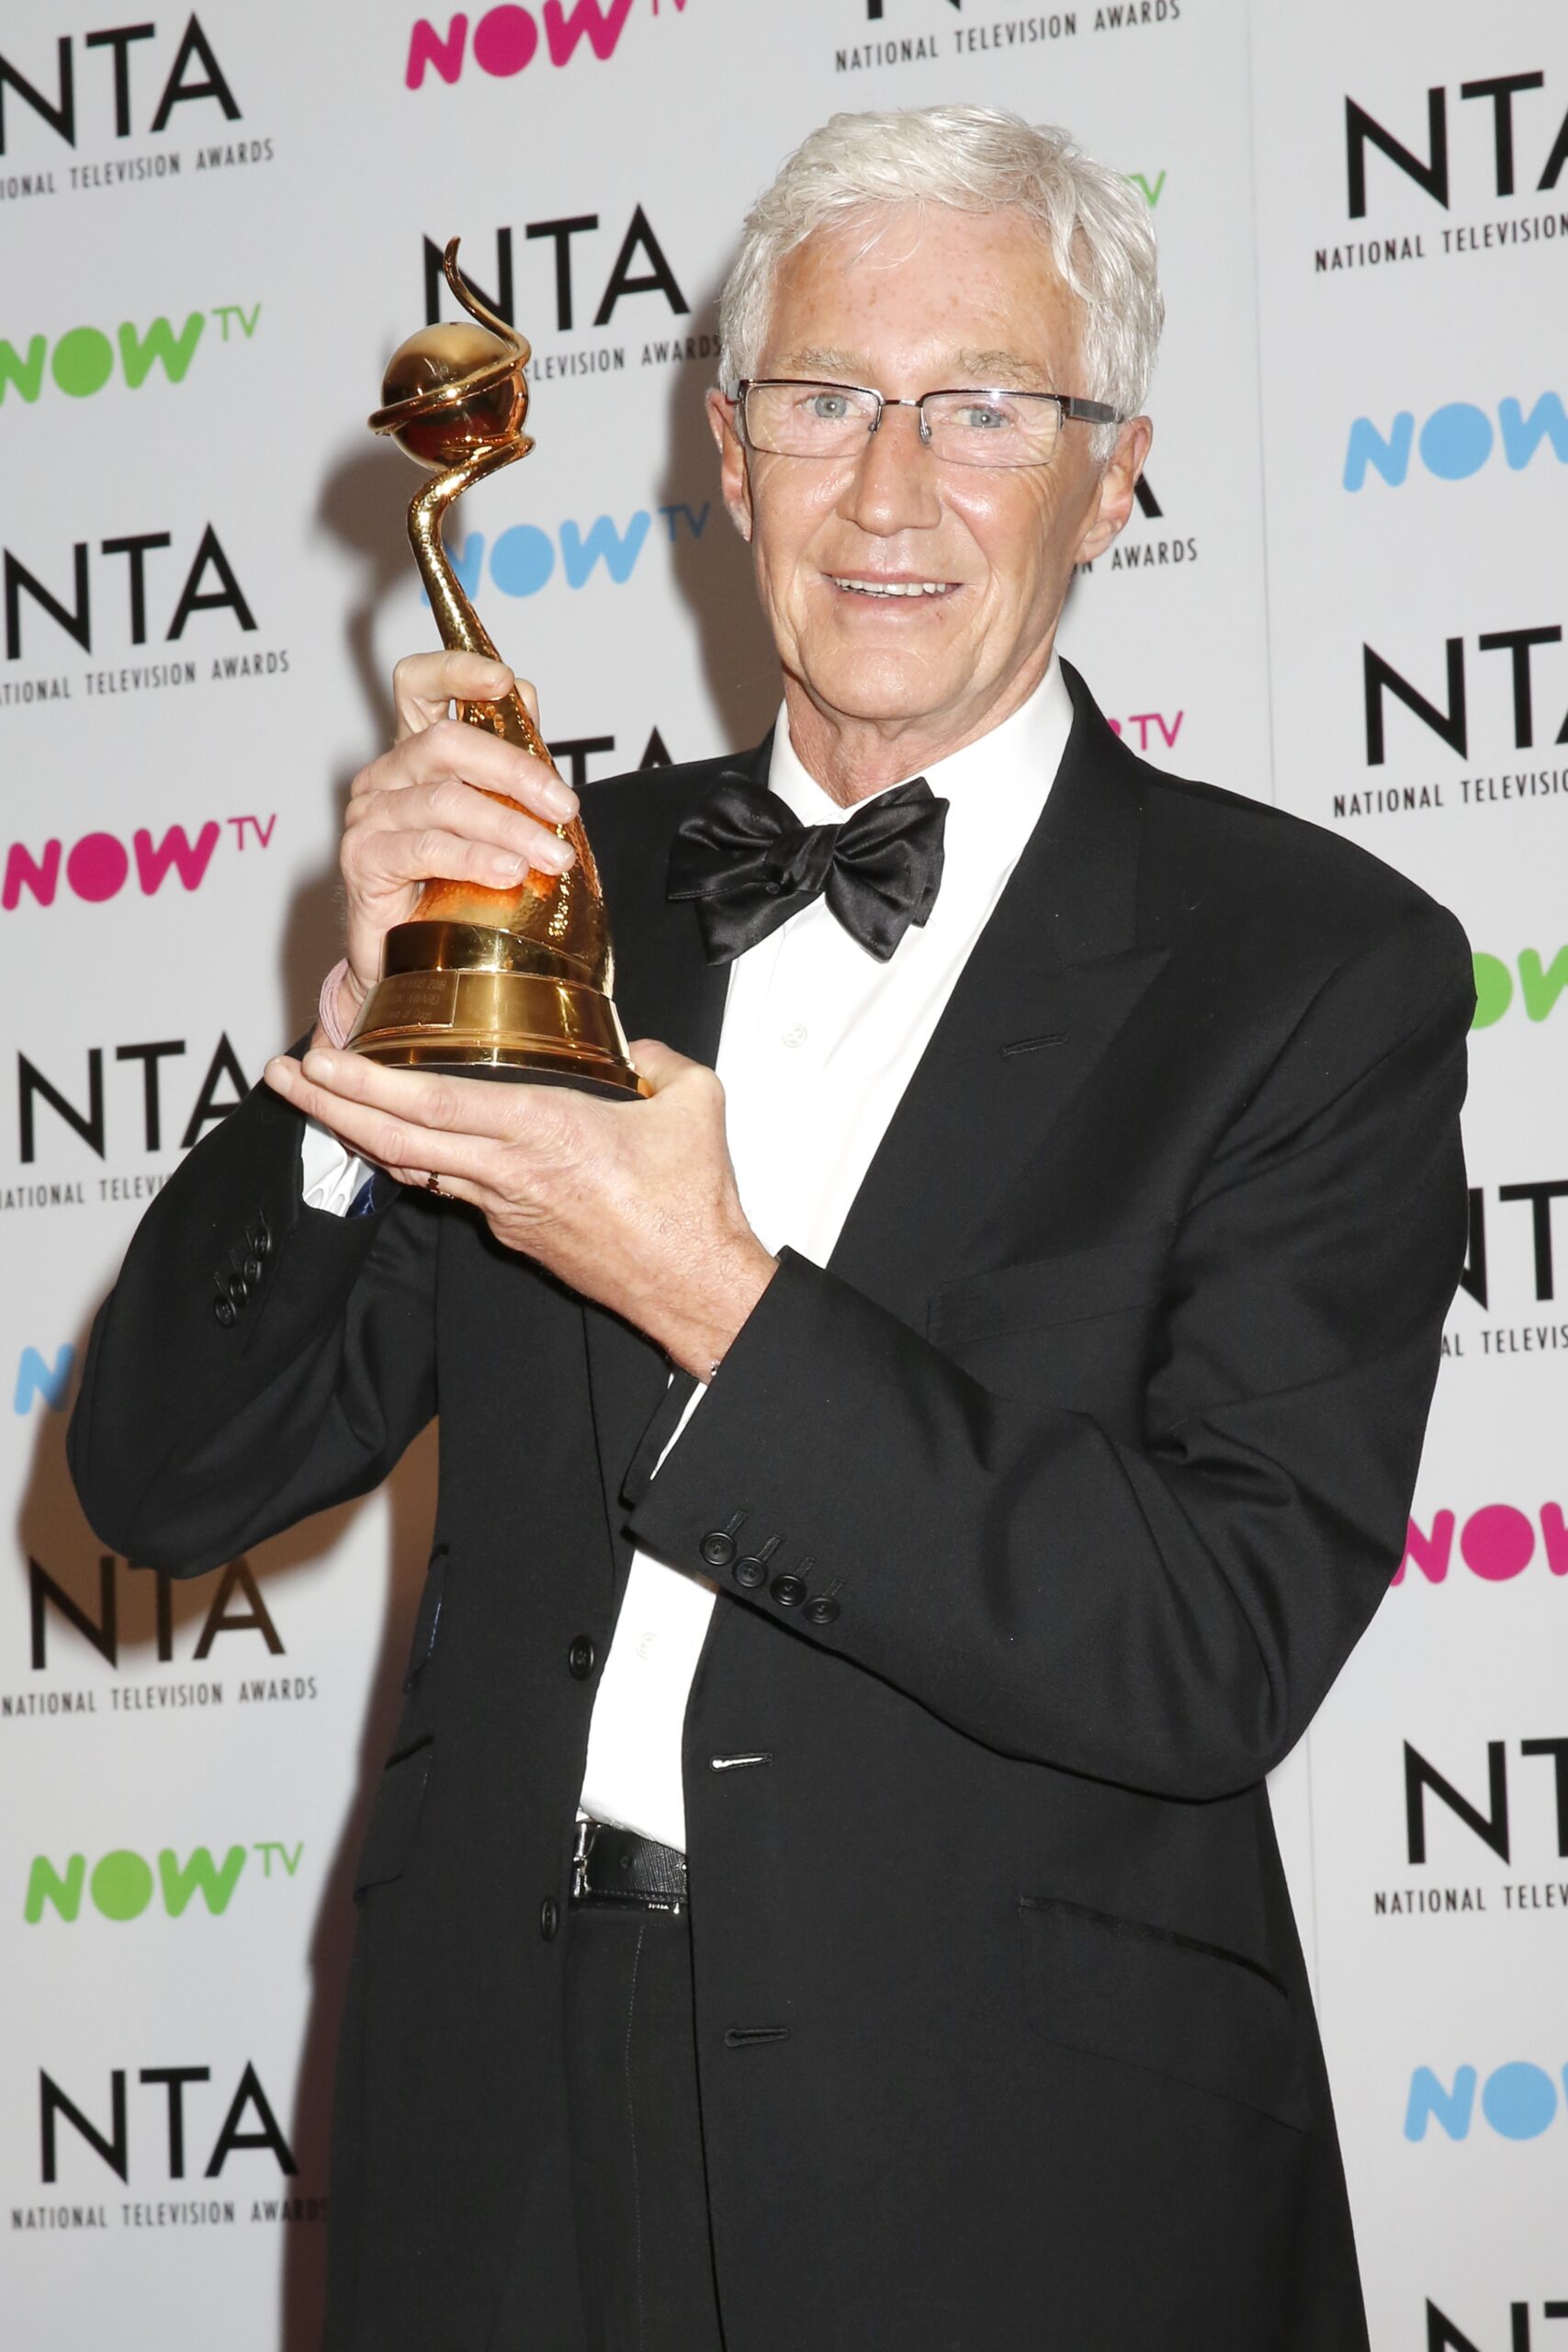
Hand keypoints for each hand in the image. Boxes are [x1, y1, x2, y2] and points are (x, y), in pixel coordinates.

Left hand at [264, 1040, 777, 1378]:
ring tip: (318, 1101)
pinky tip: (393, 1140)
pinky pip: (449, 1187)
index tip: (323, 1059)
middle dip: (329, 1106)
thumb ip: (659, 1058)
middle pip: (395, 1140)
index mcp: (546, 1131)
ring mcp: (505, 1207)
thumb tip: (637, 1048)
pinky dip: (411, 1159)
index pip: (433, 1105)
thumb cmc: (692, 1205)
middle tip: (284, 1077)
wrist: (694, 1286)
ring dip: (358, 1133)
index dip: (368, 1083)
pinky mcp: (514, 1230)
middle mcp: (510, 1172)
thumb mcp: (695, 1102)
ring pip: (413, 1168)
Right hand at [328, 650, 579, 1042]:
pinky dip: (475, 857)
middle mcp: (387, 775)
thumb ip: (509, 759)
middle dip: (517, 771)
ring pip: (445, 800)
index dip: (457, 669)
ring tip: (553, 857)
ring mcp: (369, 816)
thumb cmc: (456, 890)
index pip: (419, 684)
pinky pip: (425, 848)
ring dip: (510, 826)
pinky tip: (509, 872)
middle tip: (565, 809)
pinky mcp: (363, 860)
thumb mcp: (494, 818)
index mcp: (416, 753)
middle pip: (448, 743)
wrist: (416, 966)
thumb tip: (527, 695)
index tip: (504, 680)